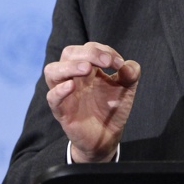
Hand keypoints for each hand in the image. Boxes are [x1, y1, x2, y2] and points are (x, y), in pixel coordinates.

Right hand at [44, 42, 140, 162]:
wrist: (108, 136)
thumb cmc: (112, 107)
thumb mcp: (127, 87)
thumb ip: (131, 72)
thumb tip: (126, 66)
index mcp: (89, 68)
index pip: (88, 48)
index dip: (104, 51)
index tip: (119, 64)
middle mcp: (74, 77)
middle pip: (69, 53)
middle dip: (88, 53)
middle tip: (106, 62)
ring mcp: (66, 93)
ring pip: (52, 71)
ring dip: (69, 66)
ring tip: (87, 68)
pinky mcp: (62, 111)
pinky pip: (52, 98)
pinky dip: (59, 90)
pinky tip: (72, 87)